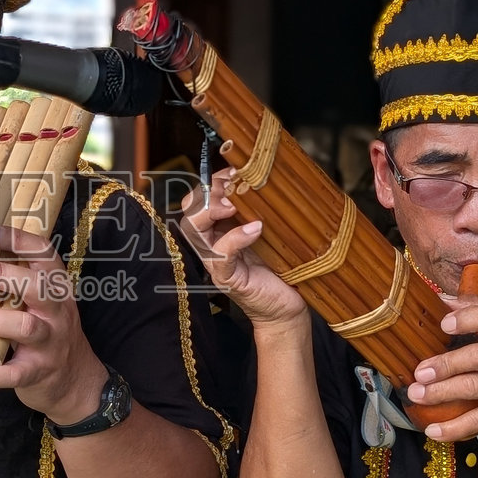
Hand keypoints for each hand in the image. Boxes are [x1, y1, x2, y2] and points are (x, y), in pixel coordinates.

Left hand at [0, 225, 108, 424]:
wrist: (76, 381)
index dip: (19, 241)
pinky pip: (12, 373)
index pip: (45, 256)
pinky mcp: (37, 373)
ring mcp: (49, 343)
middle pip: (36, 287)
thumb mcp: (45, 304)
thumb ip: (19, 286)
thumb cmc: (50, 334)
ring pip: (25, 326)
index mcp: (56, 290)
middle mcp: (57, 312)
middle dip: (2, 275)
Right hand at [177, 169, 306, 331]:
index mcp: (219, 228)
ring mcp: (216, 262)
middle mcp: (212, 243)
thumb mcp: (271, 229)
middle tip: (232, 189)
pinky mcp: (227, 278)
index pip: (198, 198)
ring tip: (235, 205)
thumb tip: (265, 175)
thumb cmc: (281, 268)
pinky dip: (235, 237)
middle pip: (188, 211)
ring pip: (193, 230)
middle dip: (206, 193)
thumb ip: (261, 208)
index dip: (211, 181)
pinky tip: (255, 229)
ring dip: (211, 210)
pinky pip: (220, 254)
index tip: (235, 172)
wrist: (289, 305)